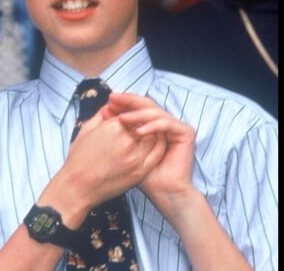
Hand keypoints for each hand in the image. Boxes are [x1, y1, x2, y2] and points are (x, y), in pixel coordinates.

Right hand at [42, 108, 165, 227]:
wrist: (78, 187)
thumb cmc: (78, 158)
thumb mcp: (86, 129)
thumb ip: (101, 115)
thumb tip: (111, 106)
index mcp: (113, 127)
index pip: (129, 112)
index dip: (126, 112)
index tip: (122, 116)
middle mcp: (127, 141)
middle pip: (144, 123)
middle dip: (140, 121)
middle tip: (135, 123)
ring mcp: (135, 158)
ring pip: (154, 137)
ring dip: (151, 131)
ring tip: (144, 132)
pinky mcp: (140, 172)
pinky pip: (157, 154)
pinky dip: (157, 146)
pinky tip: (150, 145)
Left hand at [102, 93, 196, 218]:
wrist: (163, 193)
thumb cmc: (143, 174)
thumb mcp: (126, 147)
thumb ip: (117, 128)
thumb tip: (104, 110)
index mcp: (152, 123)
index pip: (138, 106)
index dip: (123, 103)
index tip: (108, 102)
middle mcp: (165, 122)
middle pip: (146, 104)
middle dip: (128, 101)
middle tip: (113, 98)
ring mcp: (176, 126)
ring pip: (154, 112)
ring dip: (137, 114)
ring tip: (121, 118)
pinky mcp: (186, 132)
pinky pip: (166, 124)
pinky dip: (151, 126)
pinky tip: (138, 132)